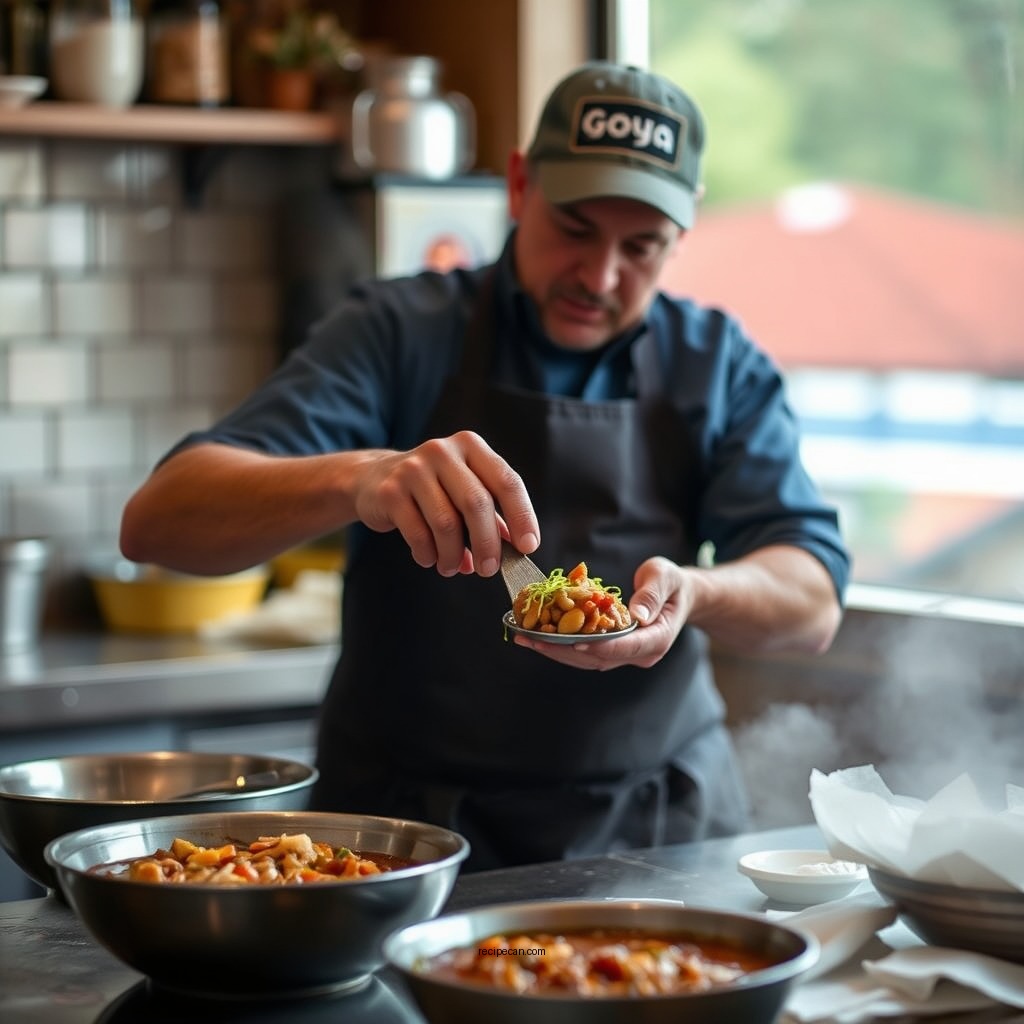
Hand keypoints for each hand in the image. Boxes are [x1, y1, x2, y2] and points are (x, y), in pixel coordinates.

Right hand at [351, 430, 539, 577]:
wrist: (372, 478)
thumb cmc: (432, 489)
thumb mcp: (464, 490)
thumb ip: (492, 514)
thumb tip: (517, 548)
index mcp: (471, 446)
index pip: (506, 481)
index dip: (522, 516)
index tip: (528, 546)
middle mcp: (443, 452)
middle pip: (477, 503)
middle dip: (487, 544)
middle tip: (489, 569)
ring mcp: (414, 469)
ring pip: (446, 523)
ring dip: (454, 555)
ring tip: (452, 567)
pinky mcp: (390, 491)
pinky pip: (418, 534)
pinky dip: (429, 555)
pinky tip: (431, 559)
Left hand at [511, 557, 689, 669]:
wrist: (677, 595)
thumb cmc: (672, 583)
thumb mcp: (666, 578)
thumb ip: (652, 594)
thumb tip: (637, 616)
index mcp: (657, 639)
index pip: (625, 648)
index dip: (598, 646)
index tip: (573, 642)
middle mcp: (640, 654)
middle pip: (598, 658)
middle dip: (563, 650)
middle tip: (532, 639)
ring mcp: (626, 656)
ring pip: (587, 660)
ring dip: (555, 650)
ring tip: (526, 638)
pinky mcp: (613, 651)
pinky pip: (585, 652)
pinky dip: (561, 645)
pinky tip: (538, 635)